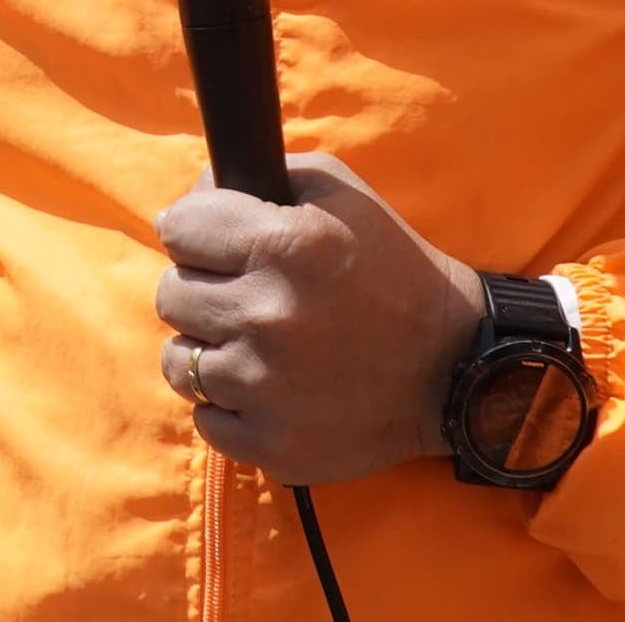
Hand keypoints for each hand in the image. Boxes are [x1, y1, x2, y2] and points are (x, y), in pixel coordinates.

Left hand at [153, 157, 484, 486]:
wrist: (454, 367)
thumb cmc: (392, 268)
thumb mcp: (340, 193)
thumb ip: (258, 178)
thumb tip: (185, 202)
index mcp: (287, 245)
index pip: (177, 227)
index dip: (195, 230)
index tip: (216, 242)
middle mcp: (270, 316)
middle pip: (171, 295)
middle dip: (202, 288)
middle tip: (244, 295)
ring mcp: (267, 388)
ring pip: (178, 361)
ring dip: (209, 348)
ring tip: (254, 343)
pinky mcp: (273, 445)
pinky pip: (205, 419)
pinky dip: (229, 403)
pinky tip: (269, 386)